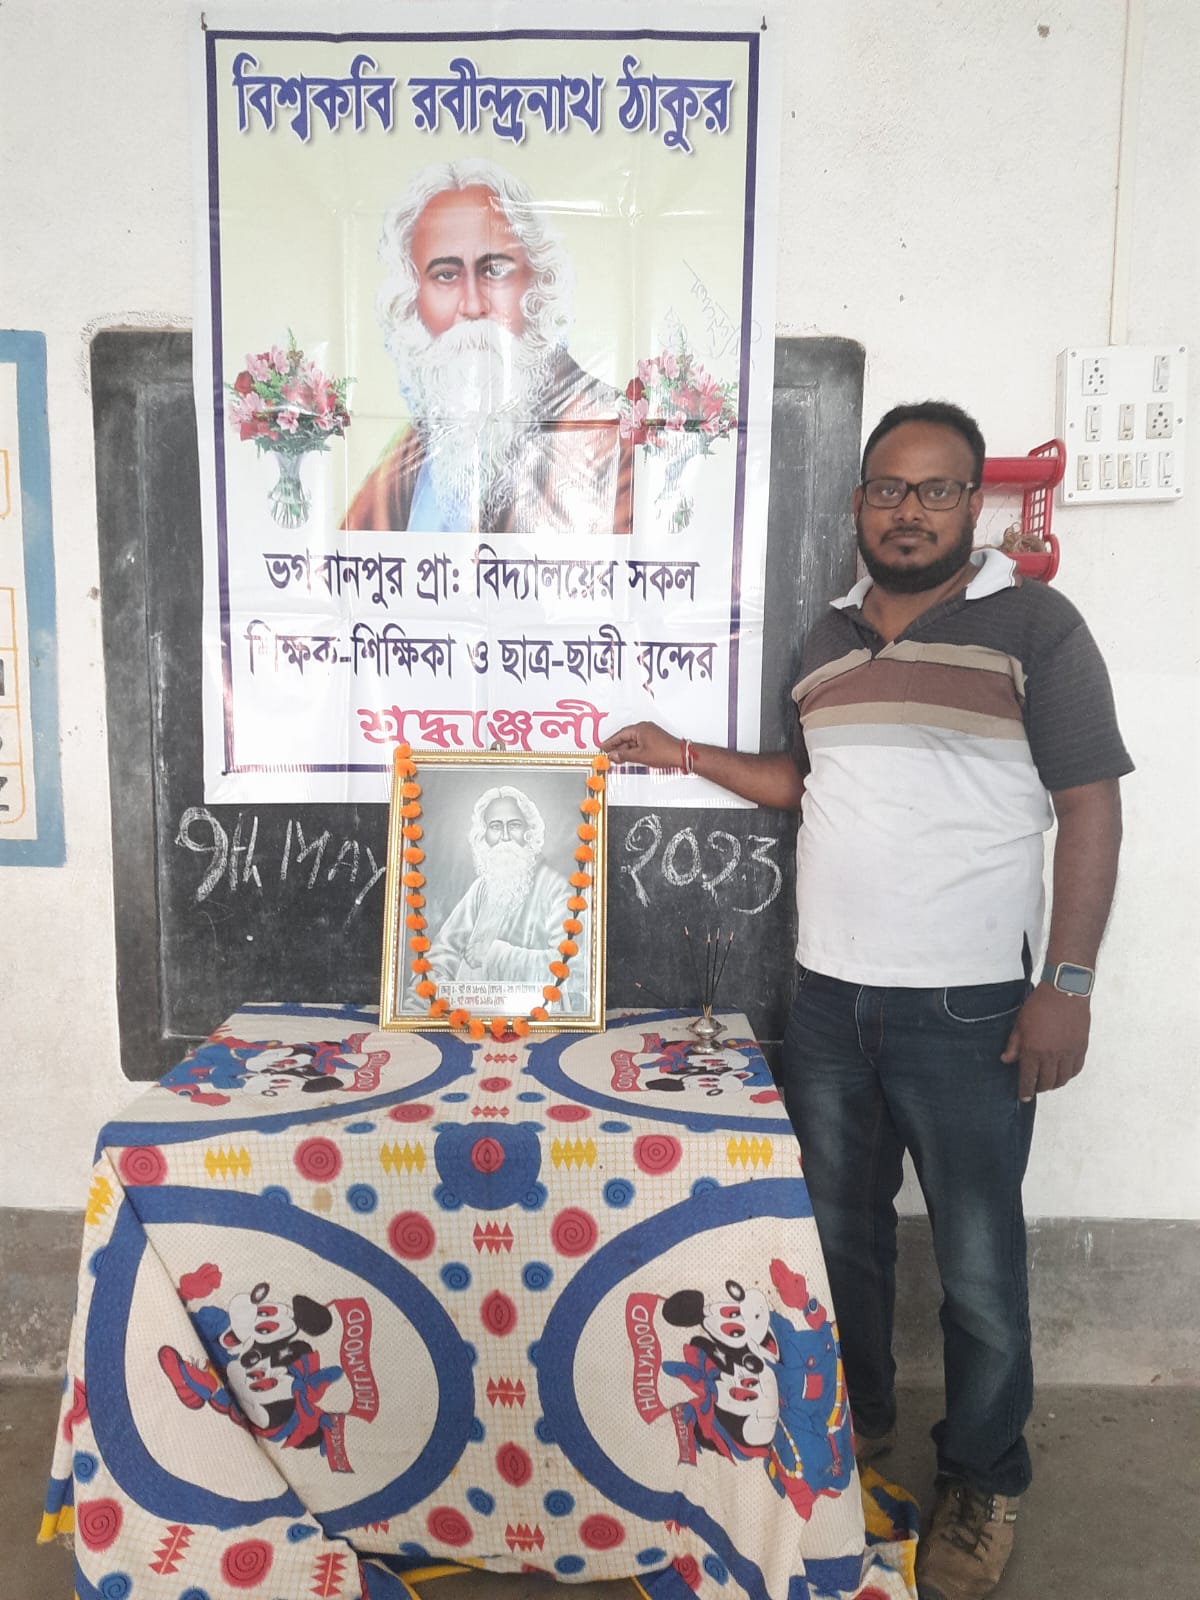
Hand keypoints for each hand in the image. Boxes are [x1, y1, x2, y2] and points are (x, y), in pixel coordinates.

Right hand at [601, 721, 682, 769]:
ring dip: (625, 749)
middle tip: (608, 754)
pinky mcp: (653, 739)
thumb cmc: (665, 752)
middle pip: (626, 737)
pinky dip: (632, 749)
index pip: (620, 734)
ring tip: (617, 758)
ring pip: (632, 741)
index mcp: (640, 728)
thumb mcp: (640, 756)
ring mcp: (649, 733)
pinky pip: (639, 742)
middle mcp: (644, 728)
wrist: (680, 755)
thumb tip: (614, 756)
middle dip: (617, 747)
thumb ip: (624, 756)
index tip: (603, 747)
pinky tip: (629, 757)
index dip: (610, 742)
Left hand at [1001, 984, 1090, 1100]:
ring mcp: (1068, 1053)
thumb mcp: (1019, 1024)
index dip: (1025, 1091)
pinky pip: (1076, 1070)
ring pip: (1062, 1079)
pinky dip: (1069, 1075)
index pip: (1028, 1079)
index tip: (1023, 1097)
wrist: (1065, 992)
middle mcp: (1051, 1056)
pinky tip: (1063, 1072)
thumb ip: (1013, 1044)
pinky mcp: (1081, 1049)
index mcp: (1033, 1051)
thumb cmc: (1039, 1005)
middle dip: (1039, 1088)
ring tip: (1049, 1081)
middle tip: (1035, 1087)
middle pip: (1046, 1083)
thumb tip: (1006, 1060)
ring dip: (1054, 1084)